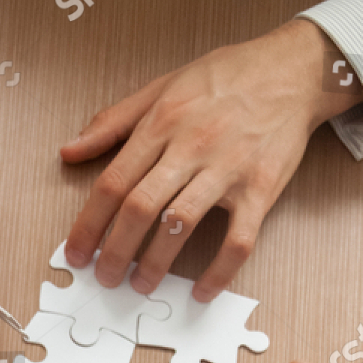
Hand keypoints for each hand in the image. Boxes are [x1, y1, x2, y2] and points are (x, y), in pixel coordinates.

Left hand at [60, 20, 362, 300]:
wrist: (293, 70)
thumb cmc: (225, 79)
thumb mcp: (162, 87)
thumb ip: (113, 122)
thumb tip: (69, 151)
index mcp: (161, 123)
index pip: (113, 182)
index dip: (88, 224)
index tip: (75, 253)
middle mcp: (191, 146)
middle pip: (140, 207)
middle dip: (115, 251)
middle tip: (104, 278)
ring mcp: (228, 169)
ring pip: (182, 225)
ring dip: (156, 263)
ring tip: (141, 285)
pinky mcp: (261, 188)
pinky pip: (238, 240)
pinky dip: (219, 271)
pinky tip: (203, 292)